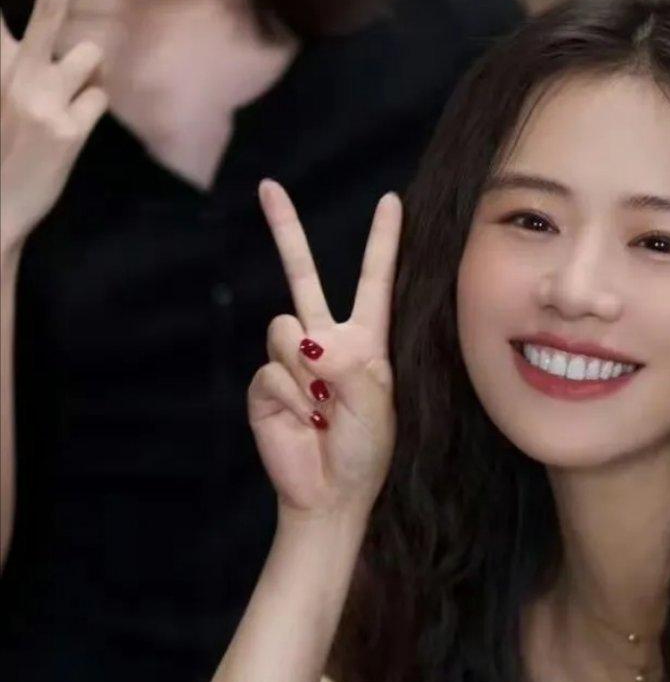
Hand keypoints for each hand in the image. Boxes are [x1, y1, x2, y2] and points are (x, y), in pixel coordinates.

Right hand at [0, 0, 106, 259]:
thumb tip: (72, 46)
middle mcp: (14, 74)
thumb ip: (13, 56)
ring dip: (84, 78)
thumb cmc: (2, 147)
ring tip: (57, 108)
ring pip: (90, 58)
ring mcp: (43, 100)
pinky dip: (88, 111)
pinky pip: (98, 98)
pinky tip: (67, 133)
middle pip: (48, 7)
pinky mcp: (69, 130)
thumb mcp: (3, 95)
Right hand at [249, 181, 401, 518]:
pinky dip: (290, 397)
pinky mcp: (267, 383)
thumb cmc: (365, 453)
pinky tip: (303, 420)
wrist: (328, 494)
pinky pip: (272, 370)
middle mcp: (327, 343)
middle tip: (268, 187)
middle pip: (304, 276)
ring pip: (286, 331)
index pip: (375, 281)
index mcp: (367, 343)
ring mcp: (293, 361)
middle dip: (285, 231)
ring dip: (308, 373)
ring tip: (323, 409)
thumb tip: (312, 343)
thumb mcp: (377, 409)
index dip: (383, 242)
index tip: (391, 201)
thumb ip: (352, 369)